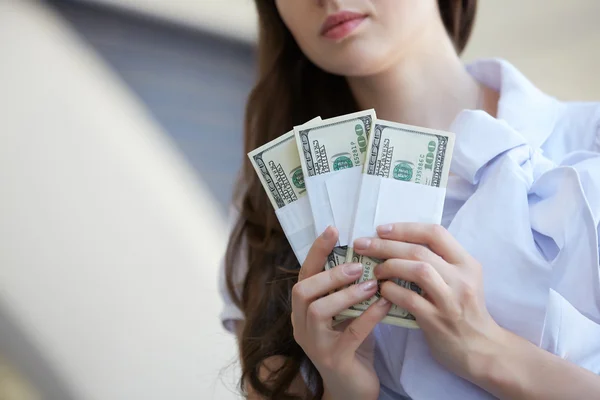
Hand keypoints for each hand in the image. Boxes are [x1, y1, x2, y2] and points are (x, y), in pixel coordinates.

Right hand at [292, 226, 391, 399]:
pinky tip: (384, 304)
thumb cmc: (352, 345)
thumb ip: (348, 290)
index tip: (333, 229)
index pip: (304, 275)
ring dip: (346, 293)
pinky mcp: (334, 360)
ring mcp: (314, 345)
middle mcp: (301, 326)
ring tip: (371, 284)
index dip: (317, 252)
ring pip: (319, 311)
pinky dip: (368, 315)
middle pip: (302, 291)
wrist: (354, 390)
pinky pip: (350, 333)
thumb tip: (368, 256)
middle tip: (357, 265)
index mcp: (303, 311)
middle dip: (330, 274)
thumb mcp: (346, 314)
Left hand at [353, 223, 505, 380]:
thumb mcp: (461, 279)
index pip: (435, 233)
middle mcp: (461, 278)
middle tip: (363, 244)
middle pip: (420, 251)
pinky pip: (409, 299)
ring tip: (375, 270)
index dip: (405, 228)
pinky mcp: (437, 320)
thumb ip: (439, 261)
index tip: (381, 229)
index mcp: (466, 263)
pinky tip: (381, 290)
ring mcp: (450, 300)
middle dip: (386, 245)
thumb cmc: (465, 310)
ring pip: (418, 270)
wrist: (480, 349)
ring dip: (390, 266)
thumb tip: (400, 243)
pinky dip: (391, 291)